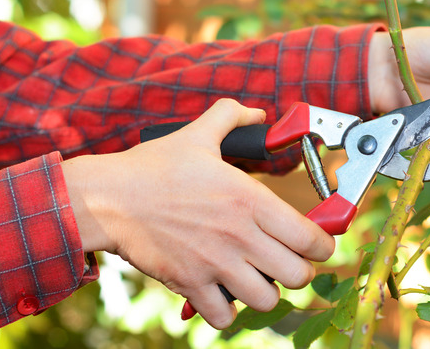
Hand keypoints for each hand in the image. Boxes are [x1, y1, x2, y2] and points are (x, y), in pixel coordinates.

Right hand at [62, 99, 334, 328]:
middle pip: (298, 275)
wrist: (107, 198)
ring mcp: (215, 264)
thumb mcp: (198, 134)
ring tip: (256, 279)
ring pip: (267, 300)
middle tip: (286, 262)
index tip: (317, 245)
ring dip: (266, 292)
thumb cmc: (153, 167)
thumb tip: (257, 112)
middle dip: (298, 271)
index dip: (323, 246)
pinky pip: (224, 318)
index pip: (311, 238)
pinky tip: (223, 293)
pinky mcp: (190, 285)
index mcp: (250, 199)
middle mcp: (240, 236)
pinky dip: (227, 311)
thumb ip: (232, 116)